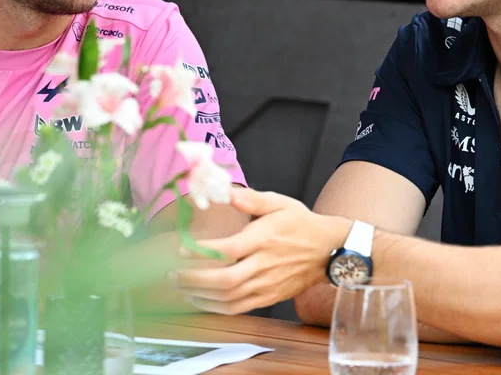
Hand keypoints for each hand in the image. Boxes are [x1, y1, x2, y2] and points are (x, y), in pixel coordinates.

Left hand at [172, 187, 350, 314]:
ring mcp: (266, 285)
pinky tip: (199, 300)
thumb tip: (227, 192)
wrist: (329, 251)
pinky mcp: (268, 298)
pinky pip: (237, 308)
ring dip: (199, 295)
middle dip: (193, 280)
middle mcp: (264, 265)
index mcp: (264, 239)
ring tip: (179, 287)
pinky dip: (214, 307)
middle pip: (224, 280)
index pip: (228, 250)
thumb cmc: (301, 224)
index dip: (202, 253)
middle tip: (171, 274)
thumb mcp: (280, 203)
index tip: (180, 249)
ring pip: (228, 298)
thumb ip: (252, 199)